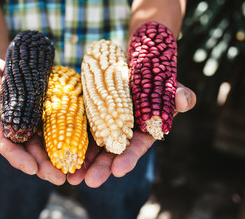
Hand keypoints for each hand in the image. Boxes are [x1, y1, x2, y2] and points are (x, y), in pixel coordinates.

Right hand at [0, 58, 65, 184]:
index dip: (17, 157)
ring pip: (45, 145)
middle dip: (43, 166)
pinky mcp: (45, 117)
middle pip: (29, 151)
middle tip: (60, 179)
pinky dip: (67, 141)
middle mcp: (15, 129)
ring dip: (57, 159)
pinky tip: (80, 150)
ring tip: (72, 171)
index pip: (6, 144)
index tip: (31, 169)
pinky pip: (57, 130)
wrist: (7, 68)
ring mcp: (32, 125)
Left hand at [67, 83, 195, 187]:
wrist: (131, 63)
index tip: (119, 170)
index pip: (136, 147)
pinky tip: (59, 153)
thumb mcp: (167, 83)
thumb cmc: (153, 76)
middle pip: (112, 153)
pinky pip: (78, 130)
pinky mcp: (88, 115)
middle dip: (102, 168)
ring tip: (72, 177)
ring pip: (93, 147)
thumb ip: (178, 94)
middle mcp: (122, 132)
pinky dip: (69, 141)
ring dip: (83, 163)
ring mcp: (103, 125)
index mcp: (142, 130)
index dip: (129, 158)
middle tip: (90, 181)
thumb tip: (185, 100)